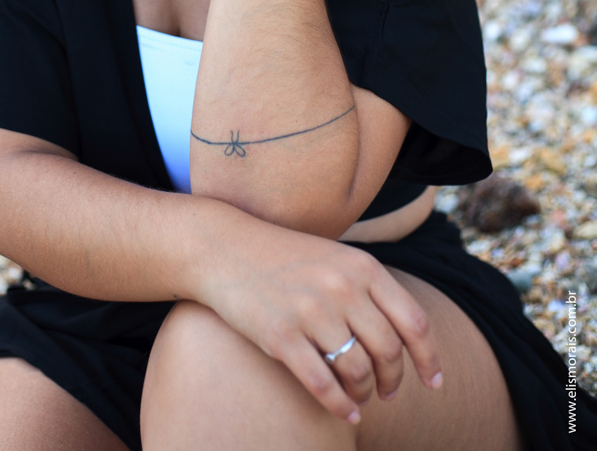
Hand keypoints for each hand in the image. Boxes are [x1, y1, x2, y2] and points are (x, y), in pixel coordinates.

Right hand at [198, 220, 442, 423]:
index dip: (429, 359)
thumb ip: (369, 289)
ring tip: (360, 397)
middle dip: (394, 380)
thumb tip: (406, 337)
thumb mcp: (336, 258)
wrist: (225, 248)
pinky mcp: (281, 335)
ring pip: (358, 370)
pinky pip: (324, 384)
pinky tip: (346, 412)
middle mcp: (342, 287)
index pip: (414, 322)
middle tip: (388, 392)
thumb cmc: (285, 257)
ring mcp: (312, 311)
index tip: (435, 383)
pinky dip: (341, 406)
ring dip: (364, 392)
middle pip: (389, 351)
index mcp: (362, 266)